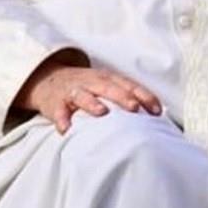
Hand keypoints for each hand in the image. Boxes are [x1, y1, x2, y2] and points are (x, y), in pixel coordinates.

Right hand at [15, 53, 162, 133]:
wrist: (50, 80)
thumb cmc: (88, 86)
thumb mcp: (108, 85)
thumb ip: (128, 96)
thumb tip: (157, 113)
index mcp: (109, 78)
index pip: (130, 85)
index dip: (144, 96)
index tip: (157, 111)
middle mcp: (93, 82)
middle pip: (109, 88)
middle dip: (123, 97)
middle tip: (134, 108)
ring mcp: (74, 91)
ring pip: (84, 95)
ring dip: (93, 104)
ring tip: (102, 113)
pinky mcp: (56, 103)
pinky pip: (59, 111)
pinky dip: (62, 119)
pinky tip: (66, 129)